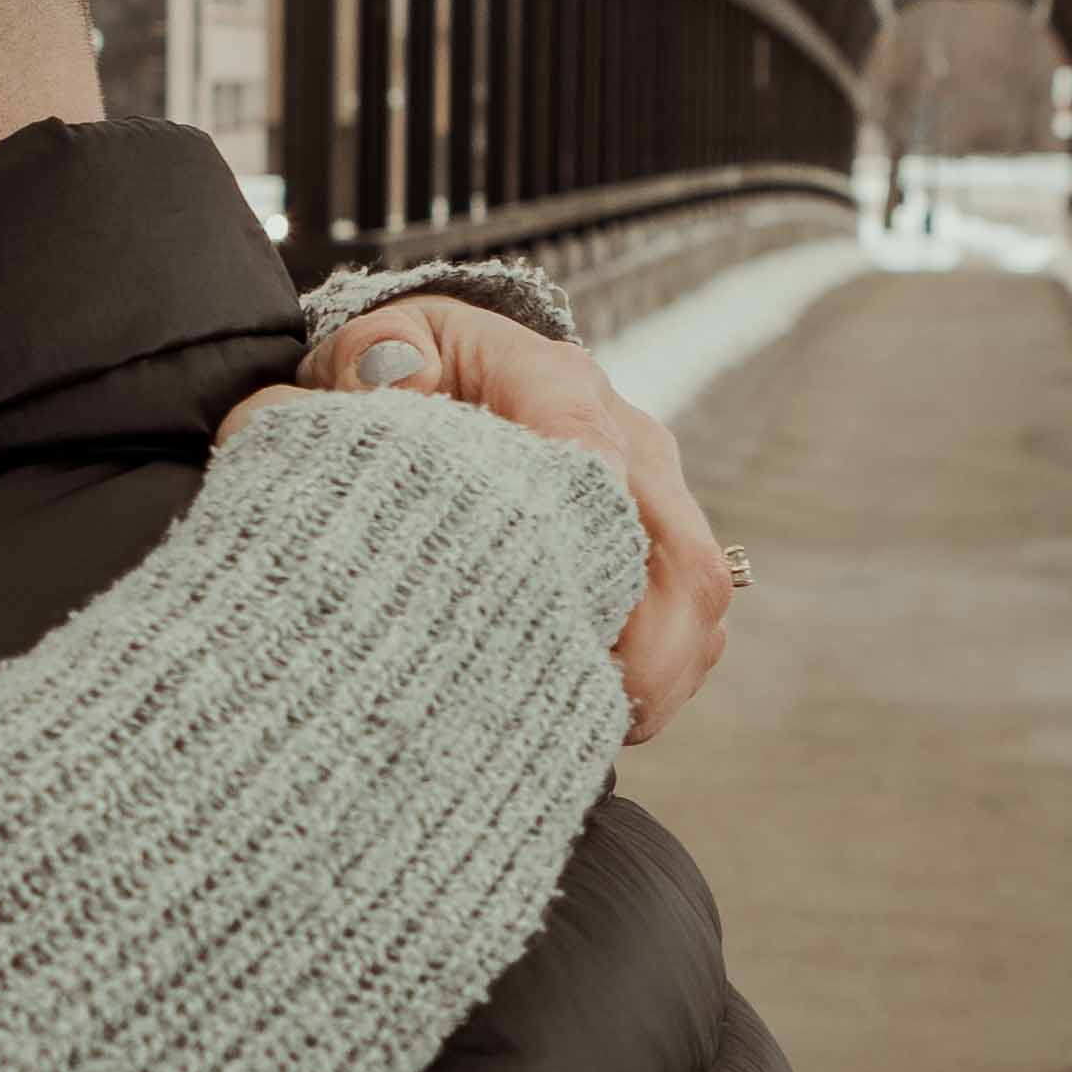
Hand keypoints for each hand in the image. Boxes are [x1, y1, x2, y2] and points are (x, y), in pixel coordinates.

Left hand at [286, 299, 733, 743]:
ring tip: (602, 727)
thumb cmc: (404, 369)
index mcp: (556, 381)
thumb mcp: (373, 344)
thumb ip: (377, 353)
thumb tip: (401, 381)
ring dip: (664, 668)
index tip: (560, 609)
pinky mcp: (660, 538)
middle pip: (678, 548)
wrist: (450, 370)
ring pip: (698, 589)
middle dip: (652, 644)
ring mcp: (653, 491)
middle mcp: (626, 437)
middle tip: (597, 712)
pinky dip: (668, 669)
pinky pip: (695, 613)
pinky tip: (610, 712)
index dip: (586, 532)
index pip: (591, 452)